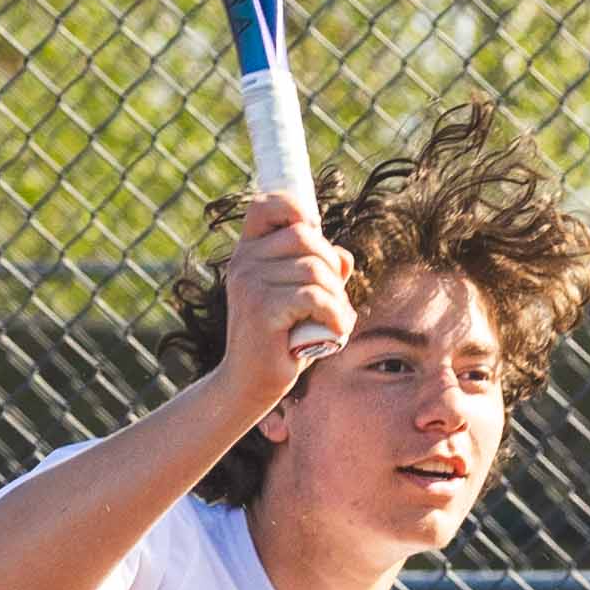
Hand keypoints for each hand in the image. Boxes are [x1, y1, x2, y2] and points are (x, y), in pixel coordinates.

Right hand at [218, 191, 353, 400]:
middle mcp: (244, 262)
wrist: (250, 383)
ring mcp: (250, 284)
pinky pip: (313, 297)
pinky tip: (336, 331)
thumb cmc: (280, 339)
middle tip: (334, 300)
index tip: (314, 232)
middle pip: (306, 238)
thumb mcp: (302, 300)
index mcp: (249, 252)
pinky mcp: (261, 309)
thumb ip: (321, 272)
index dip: (295, 209)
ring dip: (337, 297)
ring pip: (315, 270)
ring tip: (335, 320)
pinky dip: (334, 314)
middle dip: (332, 268)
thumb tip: (344, 257)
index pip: (266, 205)